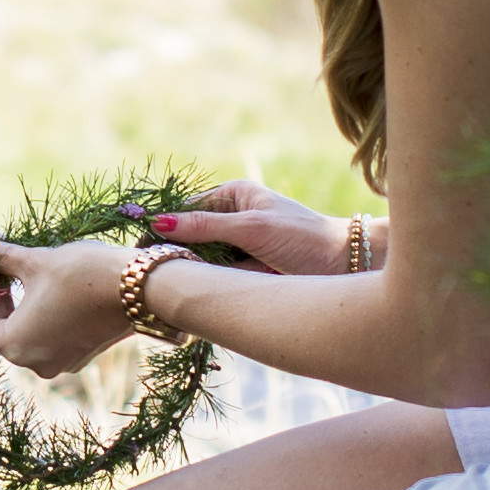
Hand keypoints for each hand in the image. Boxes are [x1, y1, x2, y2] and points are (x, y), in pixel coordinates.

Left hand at [0, 232, 138, 378]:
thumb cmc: (81, 275)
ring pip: (25, 336)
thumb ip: (1, 257)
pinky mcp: (80, 356)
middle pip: (1, 333)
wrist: (139, 288)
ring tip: (20, 277)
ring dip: (18, 309)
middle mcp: (34, 362)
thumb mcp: (34, 261)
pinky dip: (40, 319)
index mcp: (15, 345)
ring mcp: (60, 363)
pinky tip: (46, 292)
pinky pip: (48, 340)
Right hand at [142, 179, 357, 276]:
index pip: (186, 209)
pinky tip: (201, 294)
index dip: (164, 227)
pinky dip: (212, 284)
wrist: (347, 266)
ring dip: (196, 272)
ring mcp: (241, 245)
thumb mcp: (251, 229)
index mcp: (235, 195)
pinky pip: (220, 277)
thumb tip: (157, 224)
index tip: (141, 248)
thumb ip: (204, 228)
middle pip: (192, 236)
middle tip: (156, 273)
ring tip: (180, 286)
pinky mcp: (249, 270)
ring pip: (204, 260)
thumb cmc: (303, 238)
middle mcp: (235, 217)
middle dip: (179, 253)